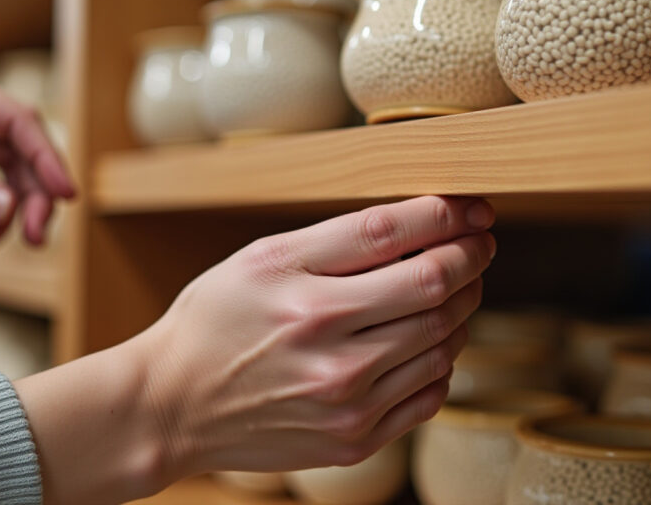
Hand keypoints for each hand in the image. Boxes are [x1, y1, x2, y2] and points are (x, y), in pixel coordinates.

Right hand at [16, 196, 494, 503]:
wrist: (173, 406)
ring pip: (443, 343)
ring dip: (461, 309)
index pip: (398, 238)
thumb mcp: (261, 259)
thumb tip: (423, 218)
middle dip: (469, 259)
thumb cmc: (214, 321)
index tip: (473, 209)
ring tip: (452, 291)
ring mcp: (346, 402)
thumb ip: (340, 238)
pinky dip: (442, 362)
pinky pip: (430, 395)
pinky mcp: (354, 440)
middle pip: (436, 290)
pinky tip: (426, 343)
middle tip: (477, 245)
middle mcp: (330, 350)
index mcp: (303, 294)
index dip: (449, 216)